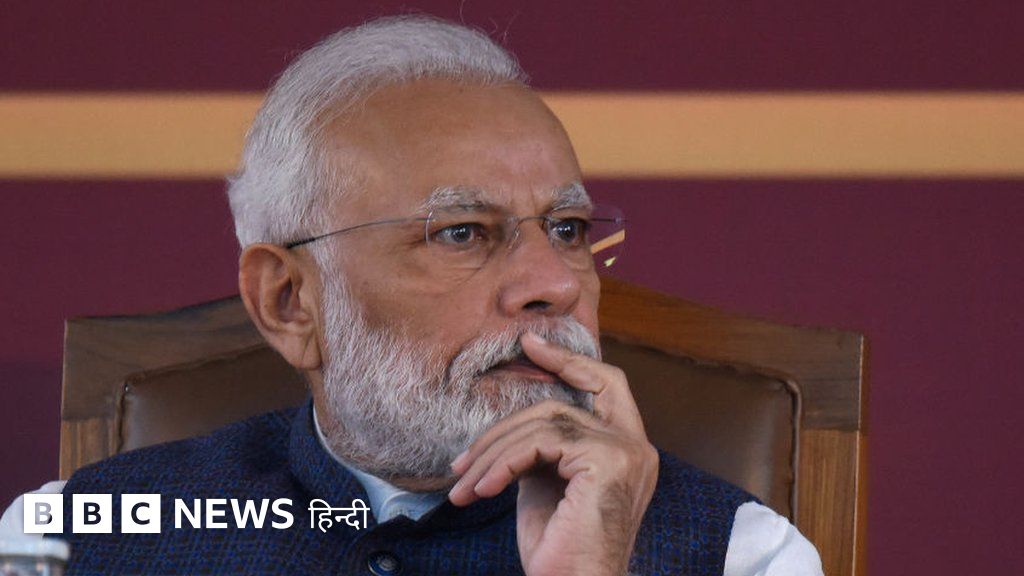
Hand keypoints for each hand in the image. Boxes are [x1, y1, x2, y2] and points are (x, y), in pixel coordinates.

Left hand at [448, 332, 658, 575]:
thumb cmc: (560, 551)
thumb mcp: (546, 488)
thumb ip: (542, 451)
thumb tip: (509, 428)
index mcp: (628, 450)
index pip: (608, 385)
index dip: (570, 361)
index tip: (531, 344)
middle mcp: (636, 446)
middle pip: (562, 403)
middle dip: (506, 422)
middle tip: (462, 456)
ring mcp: (626, 451)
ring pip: (543, 422)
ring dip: (492, 454)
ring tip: (464, 487)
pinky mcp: (607, 460)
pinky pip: (540, 443)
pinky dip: (502, 464)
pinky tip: (483, 489)